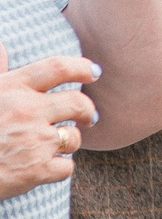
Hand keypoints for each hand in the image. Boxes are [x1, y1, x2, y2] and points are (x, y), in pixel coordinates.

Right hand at [0, 39, 97, 202]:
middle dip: (88, 111)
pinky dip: (59, 170)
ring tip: (54, 147)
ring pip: (73, 137)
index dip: (81, 68)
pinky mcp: (35, 170)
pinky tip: (44, 169)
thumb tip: (2, 47)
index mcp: (11, 88)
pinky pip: (66, 167)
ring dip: (68, 143)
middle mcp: (26, 111)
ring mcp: (33, 141)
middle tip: (90, 117)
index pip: (58, 67)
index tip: (94, 72)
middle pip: (78, 103)